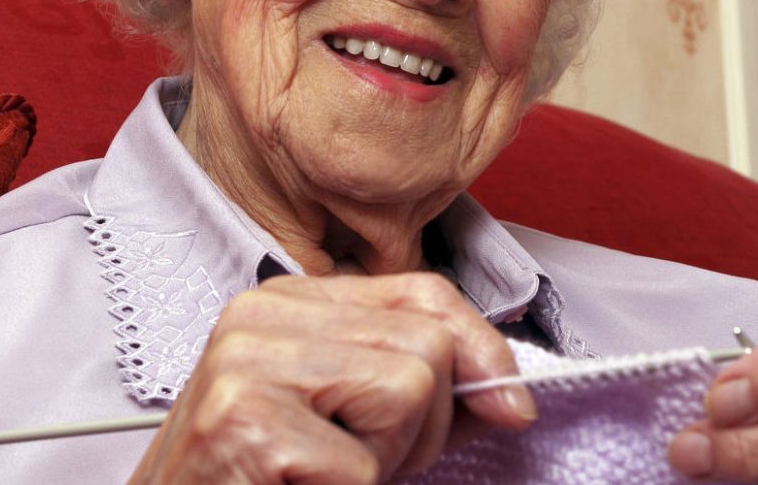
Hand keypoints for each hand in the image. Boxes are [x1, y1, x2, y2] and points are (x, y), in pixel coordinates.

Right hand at [128, 273, 535, 484]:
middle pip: (427, 342)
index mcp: (290, 299)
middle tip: (366, 461)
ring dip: (388, 459)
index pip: (421, 290)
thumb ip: (420, 386)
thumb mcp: (348, 414)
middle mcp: (264, 314)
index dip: (482, 346)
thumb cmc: (263, 476)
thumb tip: (507, 390)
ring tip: (329, 472)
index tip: (509, 402)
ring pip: (410, 388)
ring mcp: (249, 361)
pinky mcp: (248, 420)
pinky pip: (364, 464)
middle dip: (427, 424)